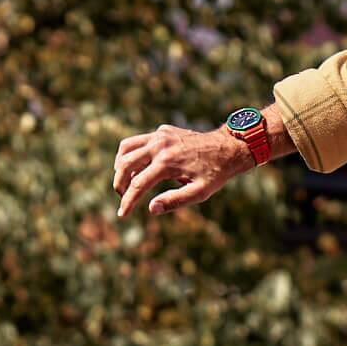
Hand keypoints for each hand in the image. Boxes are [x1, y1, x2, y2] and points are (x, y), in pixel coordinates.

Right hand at [111, 124, 247, 218]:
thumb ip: (175, 201)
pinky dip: (133, 154)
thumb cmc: (215, 174)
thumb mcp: (199, 193)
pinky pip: (139, 141)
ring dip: (121, 165)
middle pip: (125, 164)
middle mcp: (159, 145)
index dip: (128, 201)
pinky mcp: (162, 131)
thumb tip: (151, 208)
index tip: (122, 214)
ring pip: (126, 147)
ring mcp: (160, 135)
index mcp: (167, 163)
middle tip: (122, 197)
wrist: (227, 148)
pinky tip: (140, 167)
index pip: (138, 184)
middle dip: (119, 183)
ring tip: (126, 182)